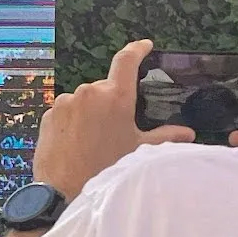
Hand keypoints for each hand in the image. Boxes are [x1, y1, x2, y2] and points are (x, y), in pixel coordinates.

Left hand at [33, 40, 193, 200]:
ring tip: (94, 140)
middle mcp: (89, 92)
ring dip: (91, 112)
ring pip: (84, 99)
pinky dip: (74, 121)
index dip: (137, 49)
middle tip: (116, 127)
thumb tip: (188, 134)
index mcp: (115, 97)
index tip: (144, 46)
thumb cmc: (105, 169)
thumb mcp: (138, 152)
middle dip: (111, 101)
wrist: (64, 190)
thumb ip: (164, 137)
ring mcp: (66, 102)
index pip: (127, 61)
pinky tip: (77, 142)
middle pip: (105, 87)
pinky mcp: (49, 114)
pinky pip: (67, 111)